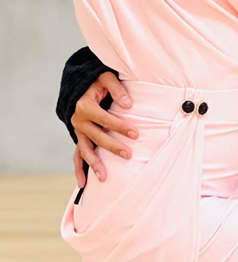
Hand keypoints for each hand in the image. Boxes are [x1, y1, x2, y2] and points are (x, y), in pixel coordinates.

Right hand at [71, 71, 137, 186]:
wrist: (80, 85)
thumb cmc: (97, 81)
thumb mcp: (106, 78)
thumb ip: (117, 89)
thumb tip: (128, 104)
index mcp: (85, 106)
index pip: (106, 119)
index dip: (121, 127)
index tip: (136, 134)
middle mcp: (79, 121)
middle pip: (97, 137)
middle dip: (113, 147)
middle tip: (128, 155)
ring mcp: (77, 131)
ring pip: (85, 150)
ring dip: (94, 164)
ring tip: (104, 178)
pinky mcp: (79, 136)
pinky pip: (76, 155)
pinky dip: (79, 169)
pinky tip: (83, 184)